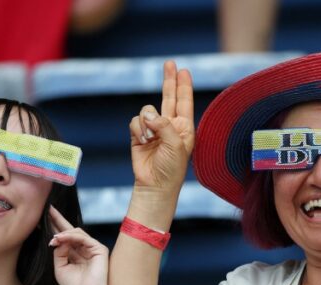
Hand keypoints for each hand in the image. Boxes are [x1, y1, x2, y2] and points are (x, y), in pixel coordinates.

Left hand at [49, 206, 109, 284]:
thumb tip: (58, 238)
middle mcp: (84, 249)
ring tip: (53, 238)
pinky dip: (71, 237)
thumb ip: (59, 251)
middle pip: (71, 230)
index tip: (42, 219)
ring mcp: (93, 248)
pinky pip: (83, 237)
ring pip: (76, 232)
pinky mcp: (100, 249)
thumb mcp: (60, 266)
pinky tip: (60, 238)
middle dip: (59, 219)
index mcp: (75, 254)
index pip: (64, 237)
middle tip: (48, 209)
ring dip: (62, 233)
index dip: (54, 228)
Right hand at [130, 60, 194, 198]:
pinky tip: (142, 142)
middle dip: (169, 80)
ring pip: (147, 110)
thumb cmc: (172, 168)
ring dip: (147, 121)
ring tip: (150, 138)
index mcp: (184, 128)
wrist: (155, 185)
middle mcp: (170, 125)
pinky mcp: (138, 134)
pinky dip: (137, 129)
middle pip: (168, 97)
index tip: (184, 70)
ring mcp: (154, 129)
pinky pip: (135, 121)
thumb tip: (149, 115)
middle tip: (169, 63)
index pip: (184, 102)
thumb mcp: (176, 145)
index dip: (183, 85)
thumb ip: (165, 125)